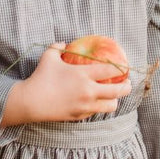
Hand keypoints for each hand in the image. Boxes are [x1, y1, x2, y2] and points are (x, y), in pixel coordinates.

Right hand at [2, 43, 134, 124]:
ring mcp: (85, 105)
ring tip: (114, 96)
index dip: (121, 69)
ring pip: (111, 106)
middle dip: (127, 87)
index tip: (125, 68)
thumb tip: (64, 42)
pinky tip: (98, 103)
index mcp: (83, 75)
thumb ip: (58, 47)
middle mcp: (88, 91)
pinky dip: (99, 107)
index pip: (111, 71)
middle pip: (118, 91)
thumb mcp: (49, 57)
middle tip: (128, 84)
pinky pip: (96, 112)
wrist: (31, 102)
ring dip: (115, 100)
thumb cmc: (40, 77)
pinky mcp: (80, 115)